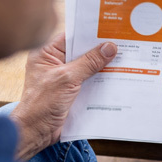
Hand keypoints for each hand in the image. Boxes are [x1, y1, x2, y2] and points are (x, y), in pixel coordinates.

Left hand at [10, 32, 116, 161]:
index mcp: (45, 54)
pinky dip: (100, 79)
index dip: (89, 32)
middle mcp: (54, 63)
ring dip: (103, 65)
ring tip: (125, 57)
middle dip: (100, 49)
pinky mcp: (71, 91)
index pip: (71, 37)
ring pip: (87, 66)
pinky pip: (89, 81)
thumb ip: (89, 62)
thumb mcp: (67, 79)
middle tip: (123, 41)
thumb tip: (110, 47)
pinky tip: (117, 75)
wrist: (35, 132)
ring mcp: (63, 77)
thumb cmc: (42, 104)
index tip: (109, 28)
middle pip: (81, 51)